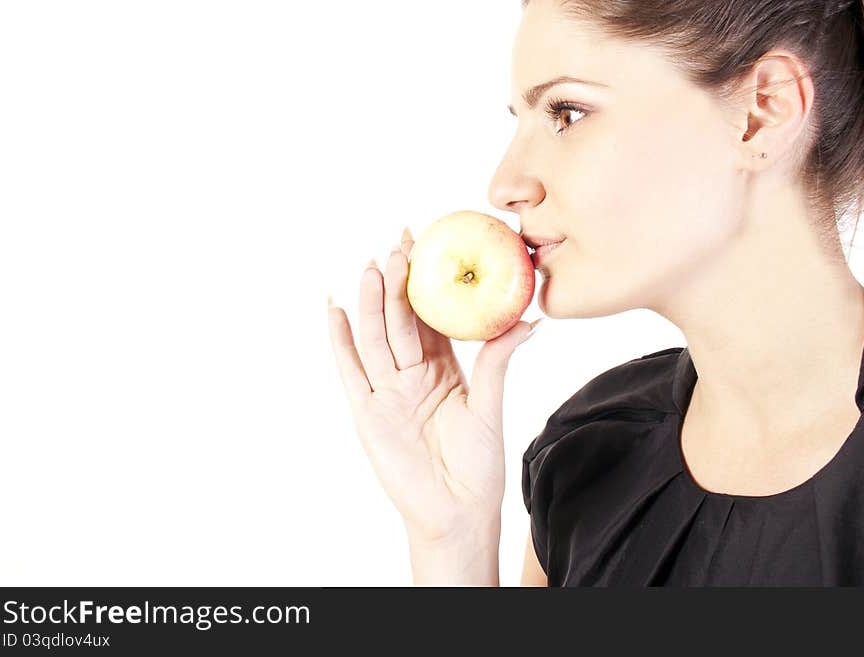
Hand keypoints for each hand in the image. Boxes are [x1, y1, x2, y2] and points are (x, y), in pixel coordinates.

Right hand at [327, 227, 540, 544]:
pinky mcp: (367, 412)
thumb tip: (528, 319)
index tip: (426, 245)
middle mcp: (411, 375)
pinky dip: (341, 341)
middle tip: (398, 245)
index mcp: (442, 369)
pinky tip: (336, 310)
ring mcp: (387, 392)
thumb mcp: (489, 406)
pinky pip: (351, 371)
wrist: (457, 512)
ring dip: (372, 303)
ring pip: (376, 338)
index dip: (427, 282)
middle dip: (397, 283)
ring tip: (372, 267)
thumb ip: (497, 361)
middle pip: (400, 320)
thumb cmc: (477, 466)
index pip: (431, 316)